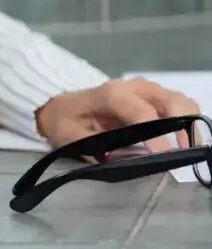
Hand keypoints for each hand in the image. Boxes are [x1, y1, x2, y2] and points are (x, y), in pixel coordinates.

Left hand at [35, 76, 201, 153]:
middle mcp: (133, 87)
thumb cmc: (65, 122)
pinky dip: (186, 121)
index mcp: (111, 95)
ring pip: (180, 101)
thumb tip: (125, 160)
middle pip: (171, 100)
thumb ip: (97, 147)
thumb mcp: (72, 137)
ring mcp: (146, 90)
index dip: (156, 136)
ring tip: (185, 148)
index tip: (163, 157)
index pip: (142, 113)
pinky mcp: (153, 97)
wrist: (59, 106)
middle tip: (182, 152)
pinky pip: (178, 105)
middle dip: (183, 126)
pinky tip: (182, 140)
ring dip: (188, 123)